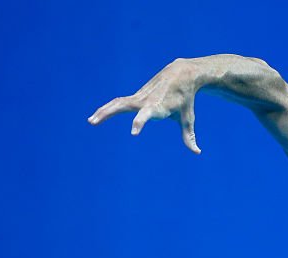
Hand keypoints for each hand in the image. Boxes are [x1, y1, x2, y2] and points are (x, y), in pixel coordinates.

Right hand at [88, 58, 202, 153]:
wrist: (182, 74)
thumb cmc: (185, 99)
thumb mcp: (188, 118)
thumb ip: (189, 135)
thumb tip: (197, 152)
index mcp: (158, 107)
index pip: (147, 114)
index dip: (140, 122)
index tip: (134, 132)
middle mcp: (146, 100)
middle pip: (123, 105)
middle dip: (109, 113)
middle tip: (94, 122)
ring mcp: (139, 96)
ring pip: (118, 103)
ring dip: (103, 111)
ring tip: (90, 121)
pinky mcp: (137, 96)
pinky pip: (120, 102)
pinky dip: (109, 107)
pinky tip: (99, 115)